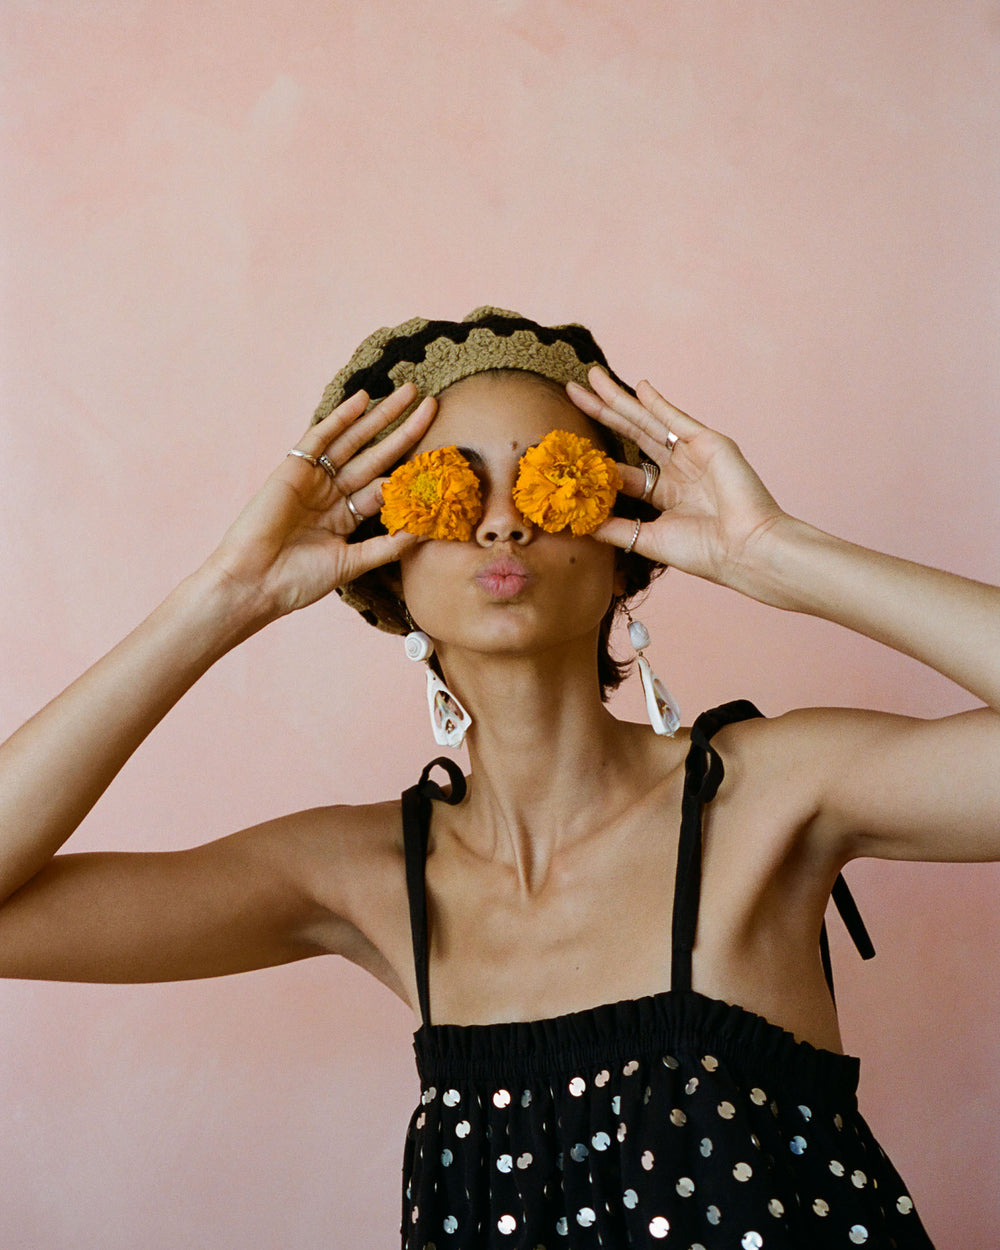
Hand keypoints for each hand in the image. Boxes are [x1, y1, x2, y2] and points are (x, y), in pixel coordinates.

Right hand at [204, 383, 435, 617]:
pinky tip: (363, 399)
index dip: (413, 474)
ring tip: (409, 392)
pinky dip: (341, 418)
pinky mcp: (294, 468)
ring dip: (380, 415)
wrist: (257, 581)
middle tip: (432, 406)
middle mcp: (333, 493)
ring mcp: (315, 478)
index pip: (387, 488)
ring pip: (355, 440)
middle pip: (377, 456)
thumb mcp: (353, 563)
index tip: (443, 461)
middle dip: (404, 431)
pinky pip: (320, 437)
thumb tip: (427, 530)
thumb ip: (388, 545)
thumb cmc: (300, 579)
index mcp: (347, 517)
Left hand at [567, 368, 785, 589]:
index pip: (624, 471)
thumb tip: (579, 525)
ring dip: (619, 398)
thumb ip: (614, 529)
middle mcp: (678, 470)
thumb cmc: (704, 552)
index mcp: (666, 494)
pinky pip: (675, 418)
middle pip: (630, 434)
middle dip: (601, 411)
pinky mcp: (708, 442)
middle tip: (572, 390)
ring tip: (592, 377)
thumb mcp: (647, 539)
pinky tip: (638, 387)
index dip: (596, 460)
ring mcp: (693, 454)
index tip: (567, 449)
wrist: (744, 550)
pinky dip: (657, 402)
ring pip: (646, 420)